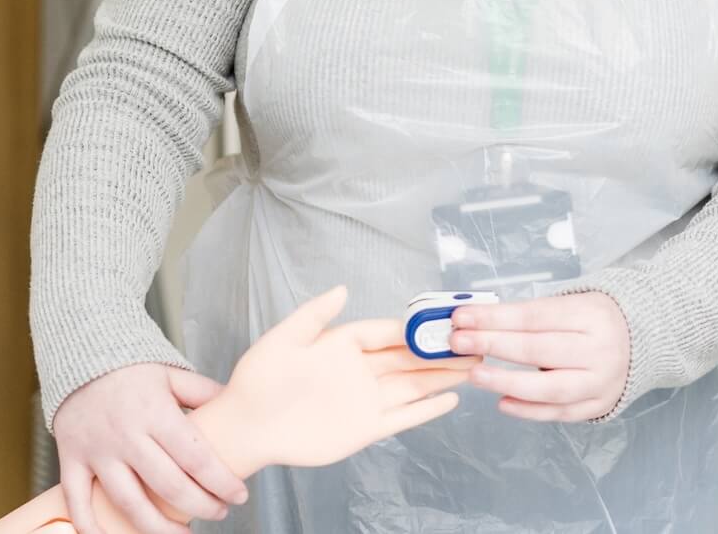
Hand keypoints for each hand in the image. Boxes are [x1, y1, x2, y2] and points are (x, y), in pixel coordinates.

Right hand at [52, 362, 248, 533]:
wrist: (81, 354)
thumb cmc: (131, 367)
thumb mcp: (171, 373)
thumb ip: (202, 393)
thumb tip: (236, 407)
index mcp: (156, 413)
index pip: (196, 458)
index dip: (221, 482)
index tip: (238, 495)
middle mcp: (127, 435)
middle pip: (169, 486)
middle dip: (200, 506)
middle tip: (219, 513)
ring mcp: (98, 451)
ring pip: (129, 504)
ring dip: (158, 528)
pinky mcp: (72, 460)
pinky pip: (79, 502)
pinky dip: (91, 528)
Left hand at [193, 285, 476, 474]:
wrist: (246, 427)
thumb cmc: (259, 378)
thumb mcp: (284, 338)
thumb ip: (315, 314)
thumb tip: (344, 288)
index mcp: (342, 344)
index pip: (386, 332)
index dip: (413, 328)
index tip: (441, 321)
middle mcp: (359, 370)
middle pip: (407, 359)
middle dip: (438, 351)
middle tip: (471, 342)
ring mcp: (365, 400)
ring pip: (412, 386)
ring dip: (441, 377)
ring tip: (472, 366)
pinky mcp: (365, 429)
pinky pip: (403, 417)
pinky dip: (427, 410)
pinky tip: (451, 399)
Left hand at [448, 290, 629, 422]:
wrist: (642, 338)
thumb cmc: (592, 317)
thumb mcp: (569, 303)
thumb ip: (528, 315)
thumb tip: (477, 322)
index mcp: (589, 314)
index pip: (533, 317)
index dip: (494, 318)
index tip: (462, 318)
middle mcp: (598, 349)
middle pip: (538, 349)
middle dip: (492, 345)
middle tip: (458, 342)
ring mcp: (600, 381)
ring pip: (549, 387)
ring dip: (506, 381)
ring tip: (474, 375)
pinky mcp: (599, 405)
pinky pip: (559, 412)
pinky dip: (529, 410)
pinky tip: (502, 401)